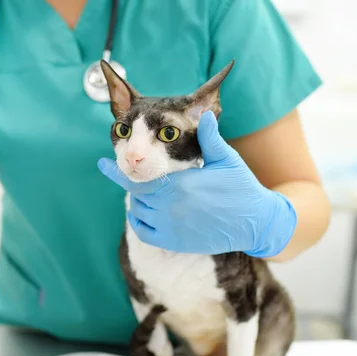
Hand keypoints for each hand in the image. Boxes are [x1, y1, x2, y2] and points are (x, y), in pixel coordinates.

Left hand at [98, 111, 296, 256]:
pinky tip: (143, 213)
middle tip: (138, 175)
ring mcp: (171, 227)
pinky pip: (145, 233)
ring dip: (138, 201)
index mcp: (179, 184)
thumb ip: (210, 137)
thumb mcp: (226, 159)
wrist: (255, 222)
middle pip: (136, 195)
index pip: (138, 178)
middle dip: (135, 183)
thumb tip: (204, 113)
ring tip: (148, 192)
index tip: (102, 163)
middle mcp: (170, 207)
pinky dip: (139, 222)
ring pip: (139, 212)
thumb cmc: (241, 187)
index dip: (116, 172)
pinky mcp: (175, 241)